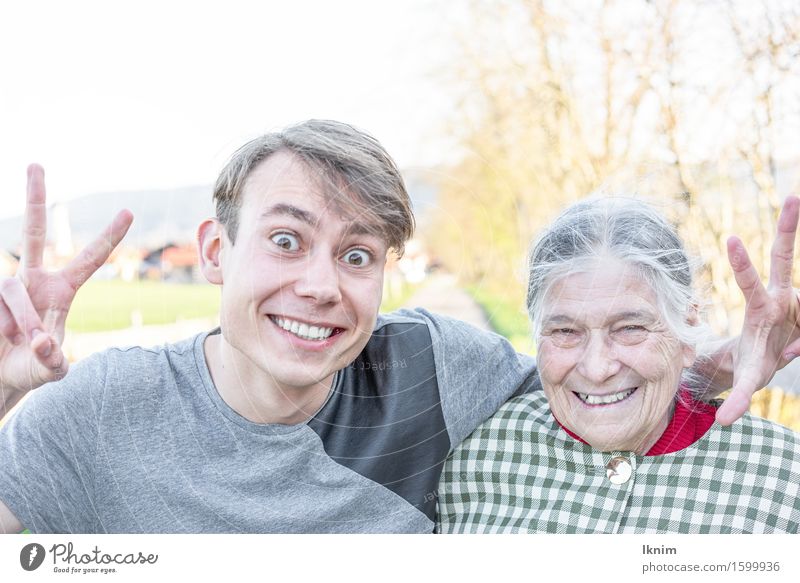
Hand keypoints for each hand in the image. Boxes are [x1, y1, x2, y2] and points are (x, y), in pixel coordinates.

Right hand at [0, 164, 132, 394]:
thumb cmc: (30, 369)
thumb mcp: (50, 372)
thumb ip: (54, 362)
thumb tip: (46, 342)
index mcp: (61, 291)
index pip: (91, 259)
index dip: (109, 237)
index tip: (129, 212)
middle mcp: (33, 279)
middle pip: (34, 232)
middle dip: (34, 197)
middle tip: (36, 163)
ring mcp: (6, 283)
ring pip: (12, 288)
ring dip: (21, 321)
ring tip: (18, 341)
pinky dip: (3, 324)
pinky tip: (3, 335)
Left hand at [717, 195, 799, 424]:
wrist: (765, 358)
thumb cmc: (749, 362)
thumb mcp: (744, 382)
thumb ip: (737, 400)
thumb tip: (724, 424)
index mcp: (760, 307)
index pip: (750, 280)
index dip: (741, 262)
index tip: (730, 238)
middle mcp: (782, 297)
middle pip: (785, 257)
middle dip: (789, 226)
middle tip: (792, 195)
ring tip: (789, 350)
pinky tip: (794, 348)